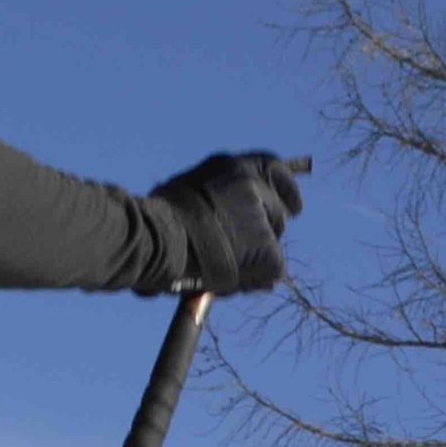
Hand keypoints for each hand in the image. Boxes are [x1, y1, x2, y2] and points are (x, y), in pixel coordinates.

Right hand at [151, 152, 304, 293]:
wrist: (153, 243)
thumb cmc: (155, 225)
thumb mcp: (188, 193)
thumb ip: (218, 200)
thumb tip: (234, 224)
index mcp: (232, 167)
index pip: (274, 168)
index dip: (285, 188)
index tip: (292, 205)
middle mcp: (251, 184)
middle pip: (278, 208)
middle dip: (270, 228)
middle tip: (250, 247)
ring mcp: (261, 215)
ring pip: (274, 239)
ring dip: (258, 252)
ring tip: (225, 264)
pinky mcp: (266, 248)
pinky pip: (273, 267)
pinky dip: (256, 277)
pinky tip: (230, 279)